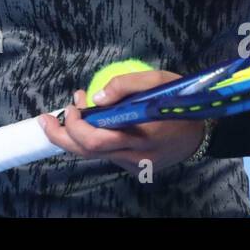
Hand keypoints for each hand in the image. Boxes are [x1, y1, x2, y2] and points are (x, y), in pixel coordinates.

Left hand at [37, 69, 205, 173]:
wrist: (204, 132)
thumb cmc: (180, 101)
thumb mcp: (159, 80)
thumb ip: (126, 84)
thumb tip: (96, 96)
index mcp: (141, 134)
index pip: (97, 140)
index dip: (76, 125)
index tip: (73, 103)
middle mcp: (134, 155)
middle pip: (87, 153)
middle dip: (60, 136)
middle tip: (45, 120)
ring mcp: (134, 165)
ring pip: (95, 155)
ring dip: (76, 135)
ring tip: (70, 113)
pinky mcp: (135, 168)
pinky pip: (107, 155)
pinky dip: (93, 140)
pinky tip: (92, 123)